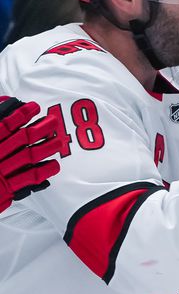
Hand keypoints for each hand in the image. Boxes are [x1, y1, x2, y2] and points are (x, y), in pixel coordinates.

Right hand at [0, 97, 59, 211]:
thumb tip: (3, 106)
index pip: (5, 125)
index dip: (21, 115)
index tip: (34, 107)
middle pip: (22, 138)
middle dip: (41, 128)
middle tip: (54, 121)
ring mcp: (2, 172)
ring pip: (29, 156)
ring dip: (46, 148)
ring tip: (59, 142)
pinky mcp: (8, 188)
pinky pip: (29, 177)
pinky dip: (44, 170)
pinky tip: (55, 165)